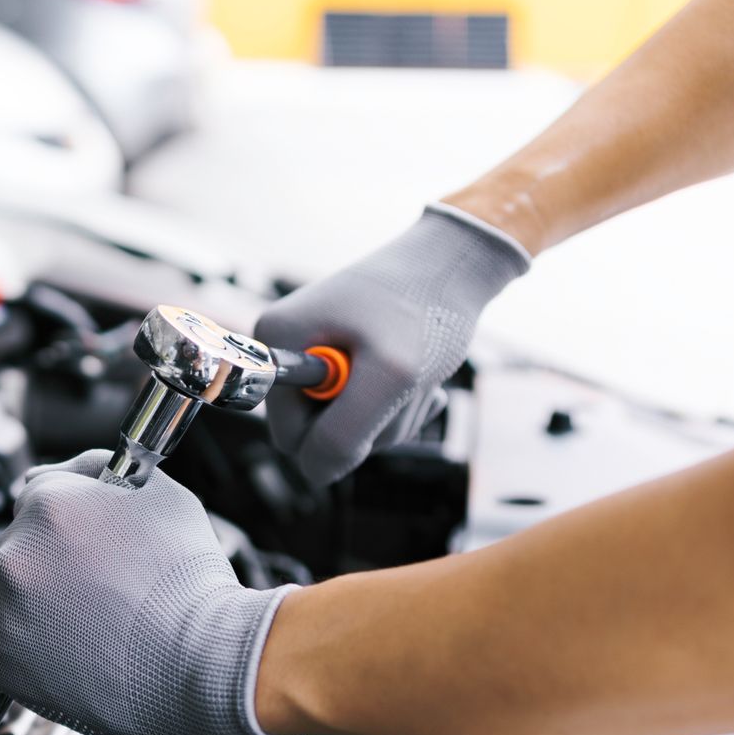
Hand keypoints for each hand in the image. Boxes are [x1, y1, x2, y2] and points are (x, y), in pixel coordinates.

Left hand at [0, 450, 295, 734]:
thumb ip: (98, 470)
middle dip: (47, 564)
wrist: (207, 663)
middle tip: (90, 591)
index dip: (64, 525)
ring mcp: (1, 607)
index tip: (80, 548)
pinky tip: (26, 647)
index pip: (35, 498)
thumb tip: (62, 470)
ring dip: (20, 605)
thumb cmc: (194, 588)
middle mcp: (16, 549)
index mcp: (49, 501)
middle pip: (14, 546)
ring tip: (74, 627)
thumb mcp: (163, 496)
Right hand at [256, 204, 528, 486]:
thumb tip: (316, 473)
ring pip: (349, 428)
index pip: (288, 437)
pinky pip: (367, 412)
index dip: (336, 433)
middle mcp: (287, 351)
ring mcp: (316, 359)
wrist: (457, 262)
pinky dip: (399, 404)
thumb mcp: (390, 377)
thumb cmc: (426, 306)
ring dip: (392, 414)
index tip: (374, 395)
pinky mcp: (345, 364)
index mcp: (276, 345)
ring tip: (415, 374)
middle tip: (403, 385)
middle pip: (318, 435)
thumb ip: (344, 434)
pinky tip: (418, 375)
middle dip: (369, 424)